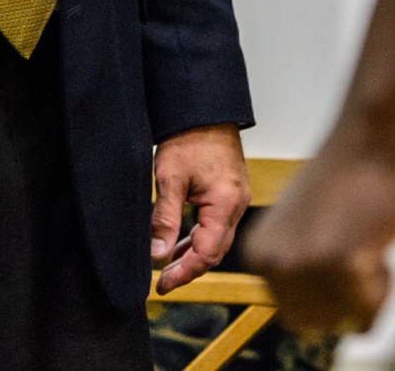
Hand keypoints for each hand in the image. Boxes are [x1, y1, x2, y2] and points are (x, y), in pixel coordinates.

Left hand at [151, 124, 250, 293]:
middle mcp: (236, 206)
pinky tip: (181, 246)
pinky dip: (198, 239)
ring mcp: (235, 201)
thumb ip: (165, 218)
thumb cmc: (188, 139)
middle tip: (162, 282)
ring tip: (167, 269)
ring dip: (193, 256)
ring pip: (216, 241)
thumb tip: (157, 256)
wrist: (204, 110)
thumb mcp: (170, 178)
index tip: (162, 284)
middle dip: (189, 270)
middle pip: (215, 252)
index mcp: (225, 204)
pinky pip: (216, 227)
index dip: (184, 273)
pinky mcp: (229, 195)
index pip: (207, 253)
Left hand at [242, 124, 394, 340]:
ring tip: (367, 246)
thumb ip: (294, 264)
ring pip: (347, 321)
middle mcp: (274, 263)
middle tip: (358, 255)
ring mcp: (305, 264)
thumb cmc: (345, 180)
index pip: (294, 315)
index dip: (327, 298)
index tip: (340, 258)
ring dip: (368, 293)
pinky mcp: (341, 262)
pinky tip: (377, 245)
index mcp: (259, 254)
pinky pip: (372, 309)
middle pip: (318, 324)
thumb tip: (305, 314)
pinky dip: (384, 285)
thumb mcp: (297, 225)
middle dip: (347, 301)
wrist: (371, 140)